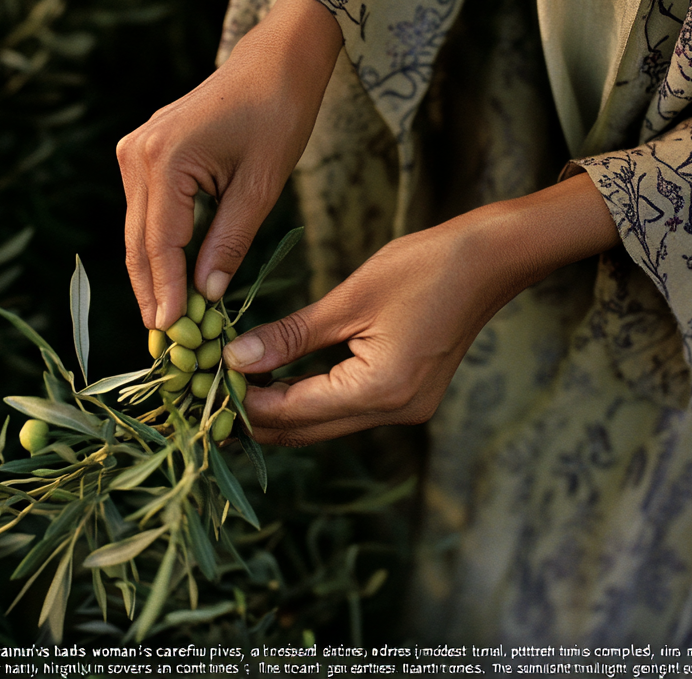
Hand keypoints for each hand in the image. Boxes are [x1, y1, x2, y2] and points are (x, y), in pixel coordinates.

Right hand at [117, 0, 341, 329]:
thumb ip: (230, 241)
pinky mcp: (143, 153)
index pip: (159, 244)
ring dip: (152, 274)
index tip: (172, 336)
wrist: (274, 62)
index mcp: (165, 159)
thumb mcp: (261, 186)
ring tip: (169, 321)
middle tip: (166, 343)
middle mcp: (138, 154)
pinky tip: (173, 278)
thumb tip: (208, 294)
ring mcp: (135, 151)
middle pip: (139, 242)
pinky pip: (146, 212)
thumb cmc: (278, 115)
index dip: (166, 294)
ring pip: (138, 231)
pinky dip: (158, 247)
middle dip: (152, 293)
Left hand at [224, 173, 619, 444]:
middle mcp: (394, 412)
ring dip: (282, 408)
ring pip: (325, 423)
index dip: (242, 402)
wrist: (490, 260)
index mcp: (379, 391)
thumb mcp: (350, 297)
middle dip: (256, 414)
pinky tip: (284, 376)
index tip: (201, 382)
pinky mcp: (409, 395)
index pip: (292, 412)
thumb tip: (235, 359)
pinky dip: (312, 397)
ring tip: (235, 381)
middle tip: (208, 390)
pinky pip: (347, 408)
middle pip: (306, 431)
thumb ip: (291, 335)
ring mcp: (406, 408)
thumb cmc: (423, 267)